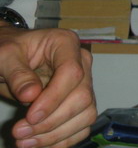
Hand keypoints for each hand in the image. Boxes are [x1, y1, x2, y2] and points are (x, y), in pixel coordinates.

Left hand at [0, 24, 95, 147]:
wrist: (12, 59)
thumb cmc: (10, 52)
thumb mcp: (5, 56)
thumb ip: (17, 73)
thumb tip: (30, 95)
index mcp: (66, 44)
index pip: (72, 72)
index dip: (54, 98)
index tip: (30, 116)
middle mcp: (82, 63)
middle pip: (82, 97)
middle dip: (52, 121)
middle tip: (20, 132)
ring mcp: (84, 83)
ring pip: (86, 114)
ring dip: (56, 134)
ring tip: (25, 142)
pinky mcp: (80, 103)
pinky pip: (81, 126)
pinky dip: (62, 140)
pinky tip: (39, 144)